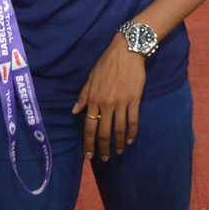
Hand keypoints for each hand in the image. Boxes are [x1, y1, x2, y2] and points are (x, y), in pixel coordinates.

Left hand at [72, 34, 146, 160]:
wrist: (126, 51)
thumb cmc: (107, 63)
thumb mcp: (90, 78)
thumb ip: (83, 96)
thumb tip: (74, 112)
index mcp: (93, 98)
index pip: (89, 126)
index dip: (88, 143)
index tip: (88, 155)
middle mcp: (106, 103)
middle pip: (103, 131)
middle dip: (103, 148)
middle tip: (105, 159)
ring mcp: (121, 102)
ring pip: (119, 129)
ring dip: (118, 143)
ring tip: (118, 152)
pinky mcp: (134, 99)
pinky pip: (133, 120)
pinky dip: (132, 133)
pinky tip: (130, 140)